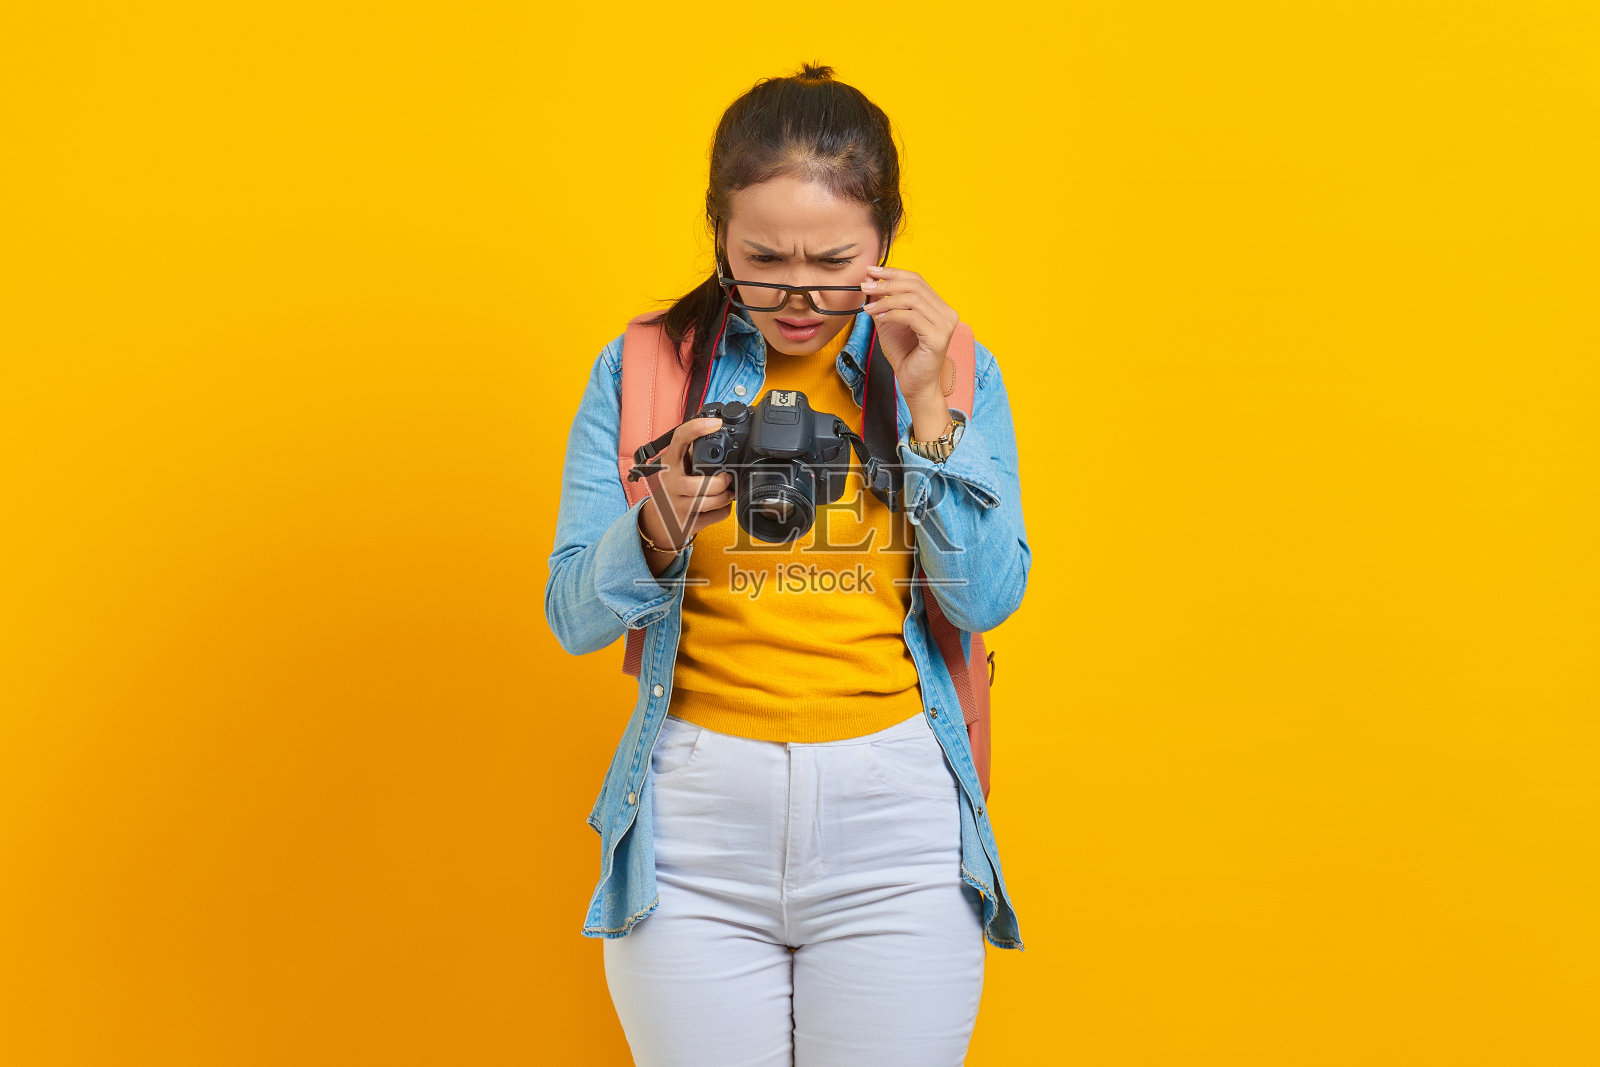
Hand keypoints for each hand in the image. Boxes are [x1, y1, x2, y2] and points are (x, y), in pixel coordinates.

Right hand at [639, 416, 734, 554]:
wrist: (657, 520)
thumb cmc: (672, 487)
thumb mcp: (675, 466)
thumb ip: (691, 451)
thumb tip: (716, 430)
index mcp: (669, 462)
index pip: (680, 439)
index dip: (698, 428)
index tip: (716, 423)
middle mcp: (669, 482)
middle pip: (703, 482)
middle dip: (722, 482)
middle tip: (726, 478)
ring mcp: (676, 504)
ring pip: (712, 501)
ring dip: (725, 497)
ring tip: (726, 492)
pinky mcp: (686, 522)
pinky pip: (716, 515)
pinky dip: (724, 510)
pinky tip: (719, 506)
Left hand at [860, 263, 958, 403]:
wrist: (914, 384)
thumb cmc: (905, 356)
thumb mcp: (889, 323)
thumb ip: (883, 303)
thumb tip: (870, 281)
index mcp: (938, 307)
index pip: (916, 280)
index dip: (893, 273)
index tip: (871, 271)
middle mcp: (946, 313)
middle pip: (915, 286)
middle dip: (886, 283)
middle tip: (865, 286)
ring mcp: (945, 325)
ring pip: (913, 299)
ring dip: (886, 299)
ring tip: (868, 306)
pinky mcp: (938, 337)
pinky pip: (912, 317)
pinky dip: (892, 314)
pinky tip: (879, 317)